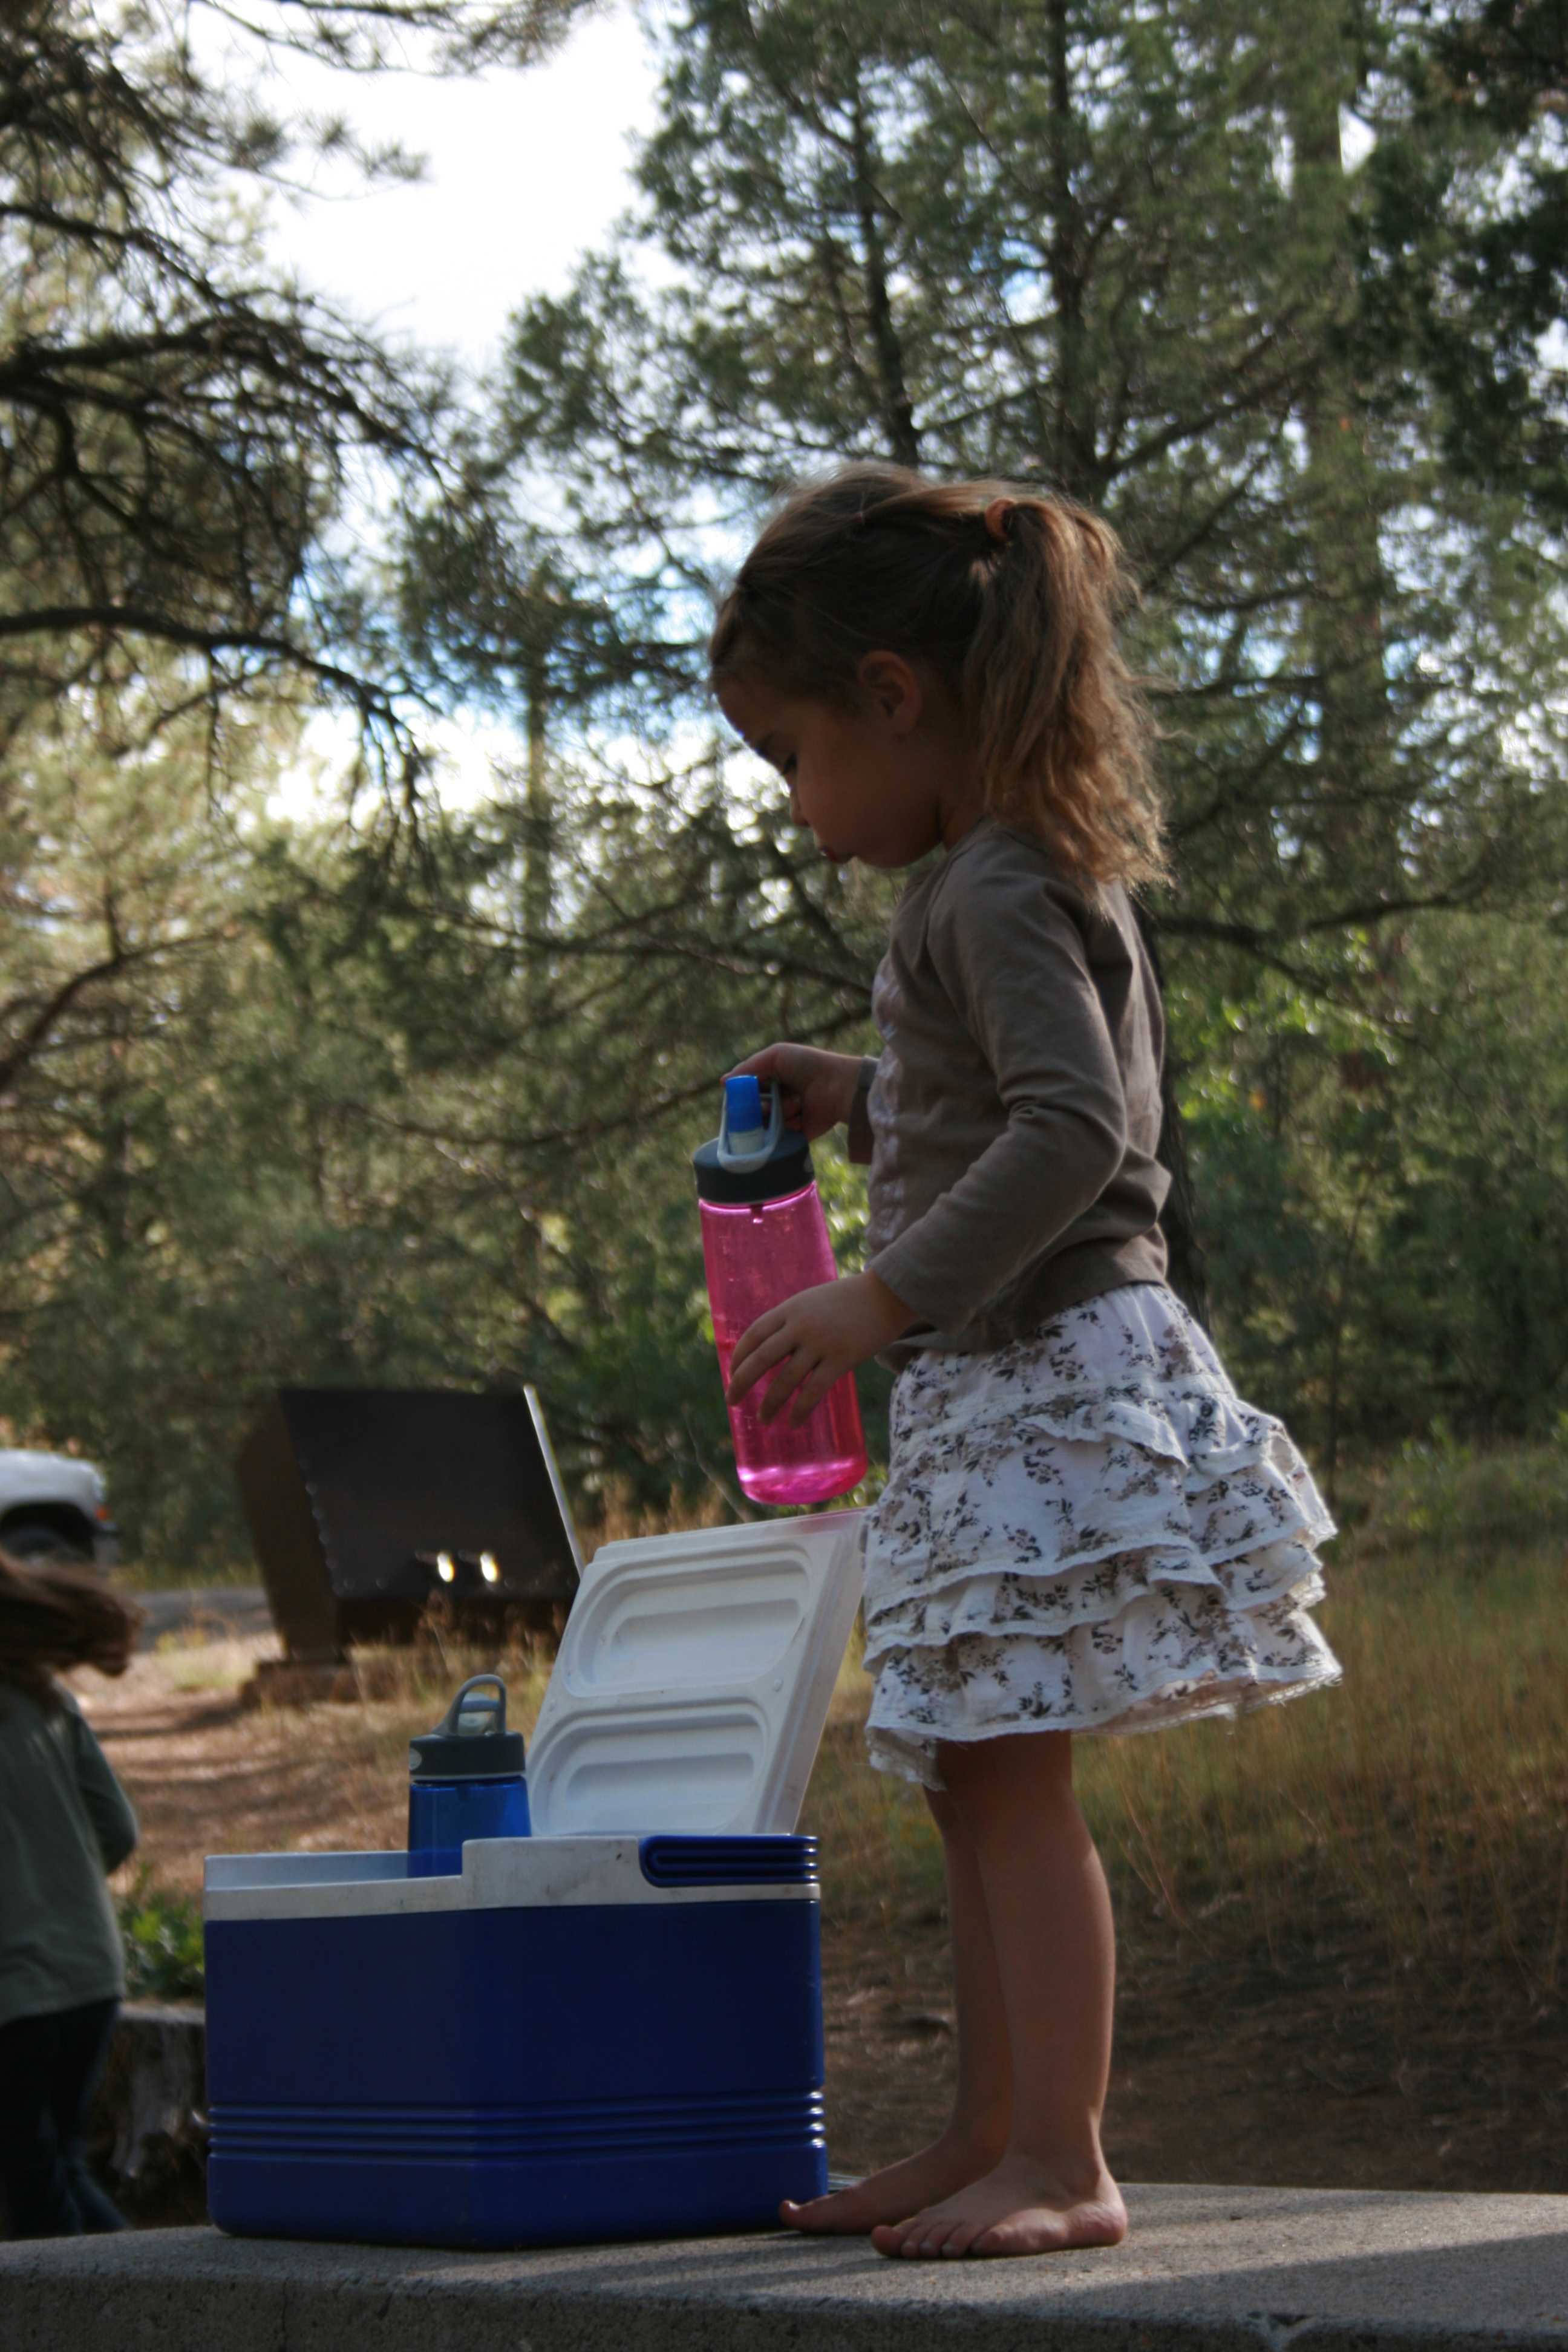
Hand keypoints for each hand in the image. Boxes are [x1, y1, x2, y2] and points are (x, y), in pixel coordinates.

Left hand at [726, 1272, 915, 1425]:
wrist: (886, 1295)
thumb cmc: (846, 1301)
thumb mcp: (810, 1301)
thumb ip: (790, 1321)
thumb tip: (768, 1350)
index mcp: (790, 1309)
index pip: (753, 1335)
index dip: (738, 1358)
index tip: (732, 1375)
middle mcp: (801, 1326)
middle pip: (761, 1358)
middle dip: (741, 1382)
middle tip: (731, 1401)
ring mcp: (821, 1343)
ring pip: (786, 1379)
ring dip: (770, 1403)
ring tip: (763, 1419)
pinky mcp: (841, 1360)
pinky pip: (814, 1390)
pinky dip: (800, 1410)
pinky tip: (792, 1422)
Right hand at [727, 1043, 866, 1142]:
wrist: (837, 1086)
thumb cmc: (808, 1066)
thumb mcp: (775, 1056)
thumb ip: (748, 1068)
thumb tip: (723, 1082)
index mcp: (770, 1081)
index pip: (744, 1093)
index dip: (740, 1097)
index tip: (740, 1097)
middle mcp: (775, 1101)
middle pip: (750, 1112)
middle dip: (758, 1106)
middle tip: (770, 1102)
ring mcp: (784, 1120)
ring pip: (762, 1125)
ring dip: (777, 1112)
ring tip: (797, 1103)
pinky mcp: (794, 1136)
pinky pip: (776, 1139)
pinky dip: (784, 1127)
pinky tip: (797, 1116)